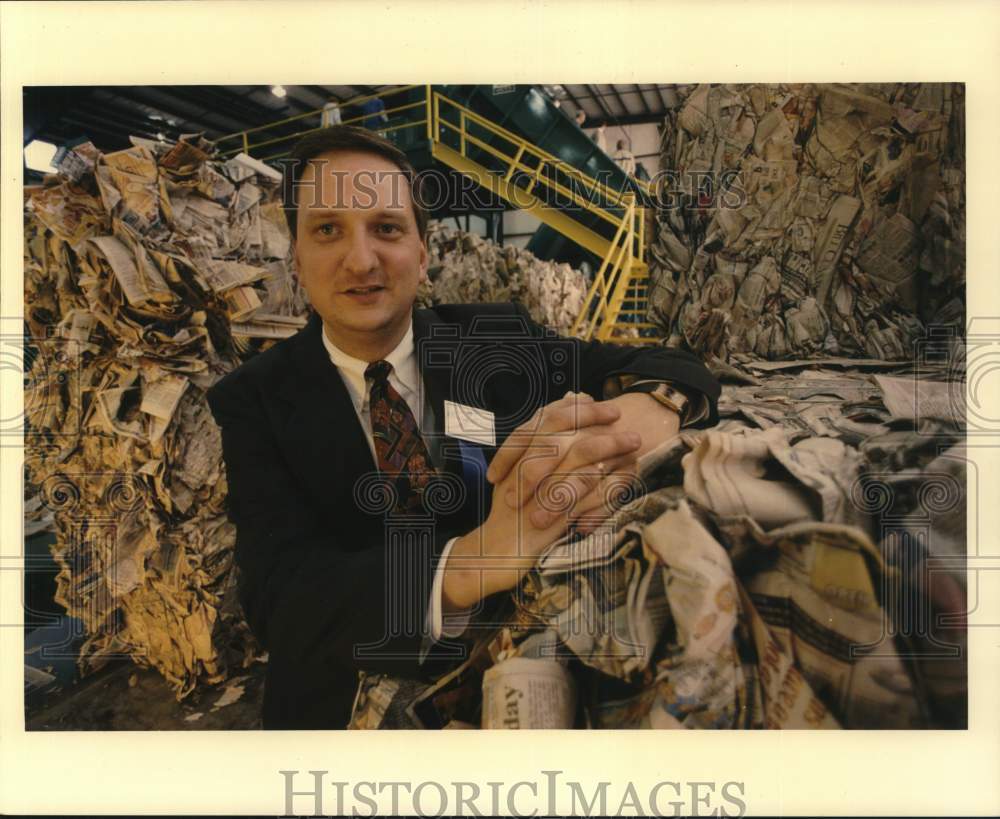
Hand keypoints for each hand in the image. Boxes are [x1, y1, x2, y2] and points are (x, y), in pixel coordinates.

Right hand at [442, 392, 641, 608]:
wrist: (493, 552)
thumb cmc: (510, 513)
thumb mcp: (518, 474)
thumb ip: (539, 441)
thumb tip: (568, 401)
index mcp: (517, 457)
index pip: (546, 420)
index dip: (574, 409)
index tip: (597, 401)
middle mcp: (524, 470)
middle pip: (562, 434)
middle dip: (594, 421)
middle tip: (620, 414)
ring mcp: (536, 493)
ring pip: (574, 461)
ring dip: (607, 448)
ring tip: (633, 442)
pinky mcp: (549, 519)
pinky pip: (580, 496)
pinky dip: (602, 483)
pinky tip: (622, 474)